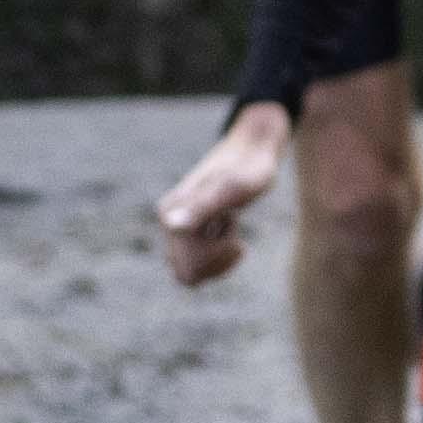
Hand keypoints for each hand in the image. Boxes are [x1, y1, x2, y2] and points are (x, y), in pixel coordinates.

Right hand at [153, 102, 289, 287]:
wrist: (254, 150)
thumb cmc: (249, 169)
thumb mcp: (233, 189)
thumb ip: (203, 206)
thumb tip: (172, 225)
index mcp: (172, 214)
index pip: (188, 269)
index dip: (216, 261)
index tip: (234, 238)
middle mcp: (169, 219)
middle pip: (188, 272)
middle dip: (216, 259)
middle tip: (232, 229)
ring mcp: (177, 224)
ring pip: (192, 268)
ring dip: (217, 255)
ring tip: (230, 225)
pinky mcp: (188, 226)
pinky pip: (197, 260)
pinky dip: (218, 252)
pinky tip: (229, 230)